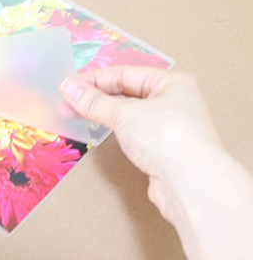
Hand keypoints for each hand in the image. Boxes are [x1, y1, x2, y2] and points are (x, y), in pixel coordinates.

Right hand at [60, 67, 223, 222]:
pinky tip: (98, 130)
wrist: (191, 185)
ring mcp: (167, 125)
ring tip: (76, 115)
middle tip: (67, 103)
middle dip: (95, 97)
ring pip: (127, 112)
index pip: (124, 74)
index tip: (68, 87)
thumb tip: (68, 87)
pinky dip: (113, 128)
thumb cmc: (166, 137)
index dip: (94, 79)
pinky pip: (131, 130)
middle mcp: (172, 100)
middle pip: (126, 92)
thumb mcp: (125, 114)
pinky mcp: (161, 148)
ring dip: (102, 112)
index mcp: (171, 82)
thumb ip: (94, 101)